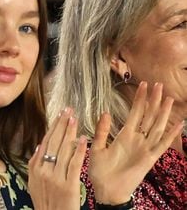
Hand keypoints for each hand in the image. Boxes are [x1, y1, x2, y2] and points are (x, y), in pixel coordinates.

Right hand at [28, 108, 86, 209]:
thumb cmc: (45, 202)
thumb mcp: (34, 183)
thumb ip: (35, 164)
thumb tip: (40, 145)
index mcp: (35, 168)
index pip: (46, 141)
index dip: (53, 127)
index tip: (60, 115)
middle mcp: (43, 170)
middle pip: (54, 142)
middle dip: (62, 124)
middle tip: (68, 110)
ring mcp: (55, 178)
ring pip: (63, 150)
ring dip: (70, 133)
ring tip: (75, 119)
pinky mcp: (68, 186)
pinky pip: (74, 164)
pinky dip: (79, 151)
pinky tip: (84, 140)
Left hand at [89, 81, 182, 204]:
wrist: (106, 190)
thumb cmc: (100, 170)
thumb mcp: (97, 147)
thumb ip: (102, 131)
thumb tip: (105, 112)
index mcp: (124, 134)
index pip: (135, 112)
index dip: (140, 99)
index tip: (144, 85)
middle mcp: (137, 138)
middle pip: (148, 115)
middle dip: (153, 100)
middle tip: (159, 85)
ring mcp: (145, 147)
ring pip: (157, 126)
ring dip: (163, 112)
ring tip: (168, 98)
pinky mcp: (150, 158)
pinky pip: (162, 144)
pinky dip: (171, 135)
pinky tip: (178, 124)